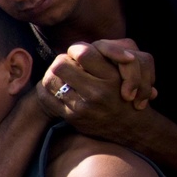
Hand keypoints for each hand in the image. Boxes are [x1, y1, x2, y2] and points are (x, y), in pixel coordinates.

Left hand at [40, 44, 158, 145]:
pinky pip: (45, 97)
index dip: (76, 50)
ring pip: (49, 80)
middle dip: (61, 61)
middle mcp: (97, 92)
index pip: (82, 53)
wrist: (131, 127)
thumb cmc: (126, 93)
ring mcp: (82, 107)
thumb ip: (106, 55)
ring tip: (60, 75)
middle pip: (60, 65)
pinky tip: (55, 88)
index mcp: (112, 77)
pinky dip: (46, 90)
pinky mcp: (71, 117)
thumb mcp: (124, 71)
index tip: (78, 55)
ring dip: (52, 74)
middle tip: (67, 64)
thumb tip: (78, 49)